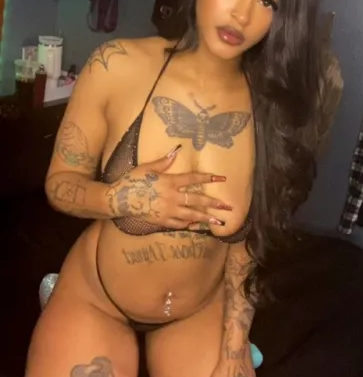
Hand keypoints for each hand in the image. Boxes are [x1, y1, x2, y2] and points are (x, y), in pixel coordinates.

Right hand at [106, 146, 231, 228]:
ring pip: (191, 215)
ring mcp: (167, 211)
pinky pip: (178, 224)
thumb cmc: (132, 180)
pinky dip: (188, 225)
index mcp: (169, 181)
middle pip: (197, 199)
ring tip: (218, 222)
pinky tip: (196, 225)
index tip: (222, 178)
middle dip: (213, 203)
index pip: (193, 178)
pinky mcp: (161, 221)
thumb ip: (163, 162)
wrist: (119, 199)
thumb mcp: (147, 167)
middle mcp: (172, 197)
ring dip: (205, 218)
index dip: (209, 177)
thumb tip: (176, 151)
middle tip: (227, 206)